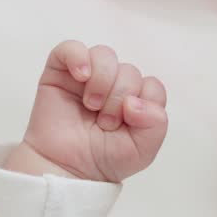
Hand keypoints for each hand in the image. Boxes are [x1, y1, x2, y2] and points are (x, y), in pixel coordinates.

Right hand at [4, 41, 167, 182]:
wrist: (66, 169)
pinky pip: (71, 48)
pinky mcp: (60, 73)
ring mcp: (86, 77)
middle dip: (119, 99)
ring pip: (104, 55)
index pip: (151, 85)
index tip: (126, 124)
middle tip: (104, 123)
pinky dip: (78, 57)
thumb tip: (136, 101)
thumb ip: (156, 123)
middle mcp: (113, 85)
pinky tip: (81, 76)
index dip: (143, 104)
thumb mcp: (143, 149)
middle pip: (129, 71)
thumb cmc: (102, 159)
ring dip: (102, 81)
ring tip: (91, 105)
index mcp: (135, 100)